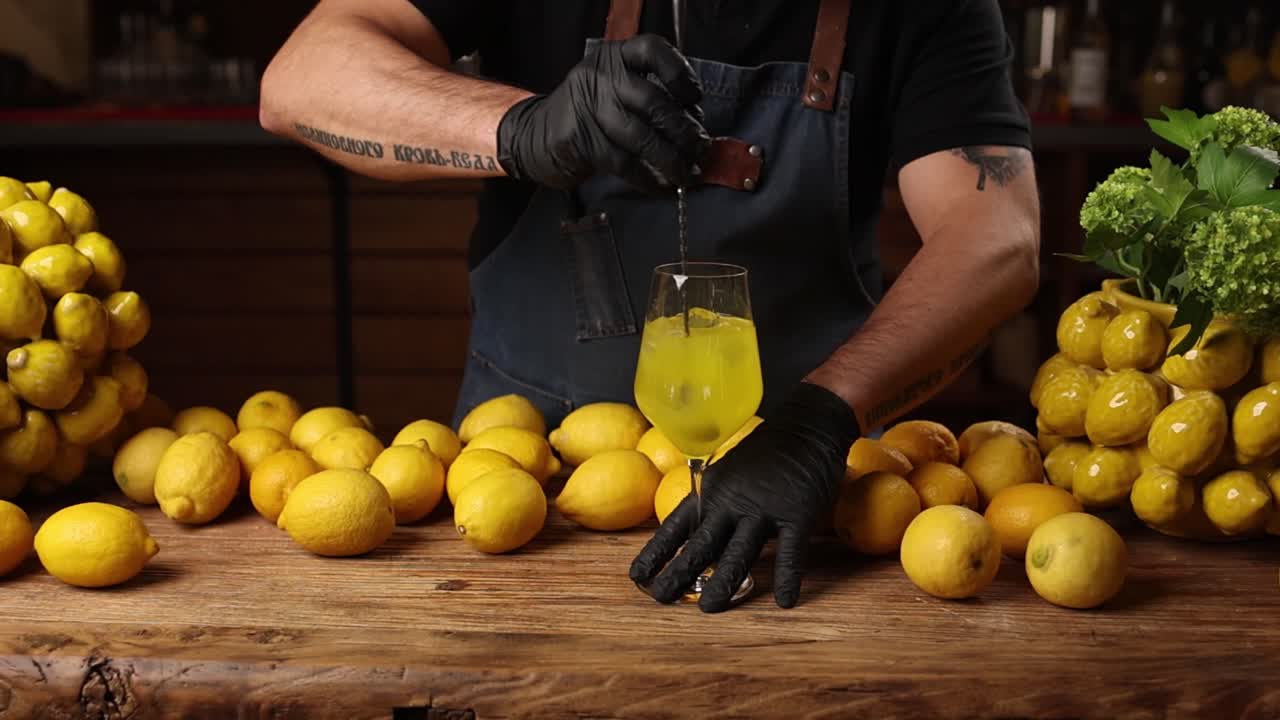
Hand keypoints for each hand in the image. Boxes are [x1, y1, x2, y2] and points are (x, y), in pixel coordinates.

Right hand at [496, 34, 710, 192]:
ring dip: (671, 160)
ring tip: (688, 175)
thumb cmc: (588, 116)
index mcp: (614, 58)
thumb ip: (651, 100)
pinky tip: (663, 187)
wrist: (533, 135)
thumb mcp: (614, 92)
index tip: (695, 99)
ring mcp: (588, 109)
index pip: (653, 51)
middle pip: (653, 101)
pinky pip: (624, 163)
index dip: (680, 73)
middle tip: (701, 150)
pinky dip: (649, 179)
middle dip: (684, 131)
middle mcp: (600, 77)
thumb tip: (696, 127)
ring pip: (641, 137)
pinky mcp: (580, 142)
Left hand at [629, 383, 861, 612]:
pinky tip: (785, 601)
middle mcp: (731, 502)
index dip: (655, 553)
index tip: (636, 576)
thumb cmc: (766, 454)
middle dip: (678, 574)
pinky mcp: (797, 514)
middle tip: (661, 599)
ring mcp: (764, 509)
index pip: (675, 527)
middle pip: (700, 545)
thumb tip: (696, 536)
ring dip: (722, 583)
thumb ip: (714, 503)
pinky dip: (787, 577)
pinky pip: (791, 552)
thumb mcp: (728, 473)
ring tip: (708, 608)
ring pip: (738, 553)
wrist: (806, 426)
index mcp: (711, 492)